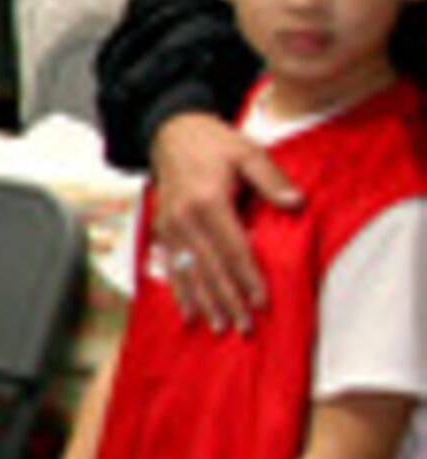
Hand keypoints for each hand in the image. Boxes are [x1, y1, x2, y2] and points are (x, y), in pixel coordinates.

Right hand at [145, 111, 292, 334]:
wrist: (170, 132)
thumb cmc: (213, 143)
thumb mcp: (248, 152)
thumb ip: (271, 179)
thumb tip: (296, 203)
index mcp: (207, 202)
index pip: (232, 249)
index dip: (248, 278)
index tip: (261, 301)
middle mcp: (184, 219)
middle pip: (209, 268)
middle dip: (227, 300)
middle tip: (243, 326)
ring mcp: (169, 227)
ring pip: (188, 272)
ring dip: (204, 302)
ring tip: (217, 326)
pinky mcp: (162, 231)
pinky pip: (170, 267)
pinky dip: (180, 292)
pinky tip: (188, 312)